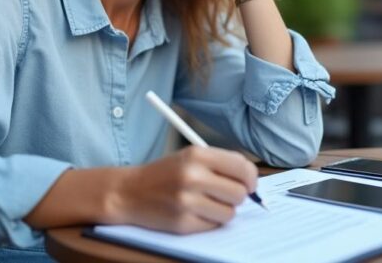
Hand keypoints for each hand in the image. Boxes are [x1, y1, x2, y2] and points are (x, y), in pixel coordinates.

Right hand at [113, 146, 257, 233]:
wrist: (129, 192)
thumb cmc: (164, 174)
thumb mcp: (190, 156)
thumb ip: (221, 163)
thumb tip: (252, 180)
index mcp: (197, 155)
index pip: (243, 168)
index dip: (251, 178)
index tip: (250, 183)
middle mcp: (192, 177)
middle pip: (240, 193)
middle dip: (237, 196)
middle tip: (224, 194)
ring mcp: (187, 202)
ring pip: (230, 213)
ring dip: (223, 210)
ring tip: (207, 202)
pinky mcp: (183, 223)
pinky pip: (214, 225)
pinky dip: (209, 220)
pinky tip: (195, 211)